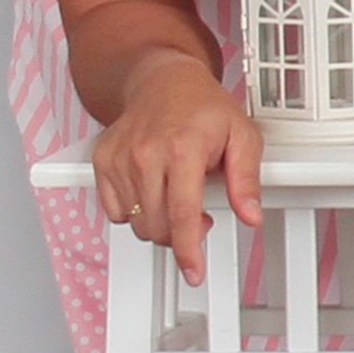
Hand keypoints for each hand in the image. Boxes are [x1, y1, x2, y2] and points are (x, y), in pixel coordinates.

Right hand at [93, 51, 260, 283]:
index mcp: (181, 148)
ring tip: (176, 197)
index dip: (189, 249)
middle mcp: (145, 154)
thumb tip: (251, 214)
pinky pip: (116, 210)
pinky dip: (134, 211)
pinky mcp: (102, 161)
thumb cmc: (203, 107)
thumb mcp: (242, 135)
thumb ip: (247, 179)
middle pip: (157, 226)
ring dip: (159, 223)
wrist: (163, 80)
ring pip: (136, 222)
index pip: (182, 213)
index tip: (194, 271)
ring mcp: (120, 158)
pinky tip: (152, 190)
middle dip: (180, 235)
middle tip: (199, 215)